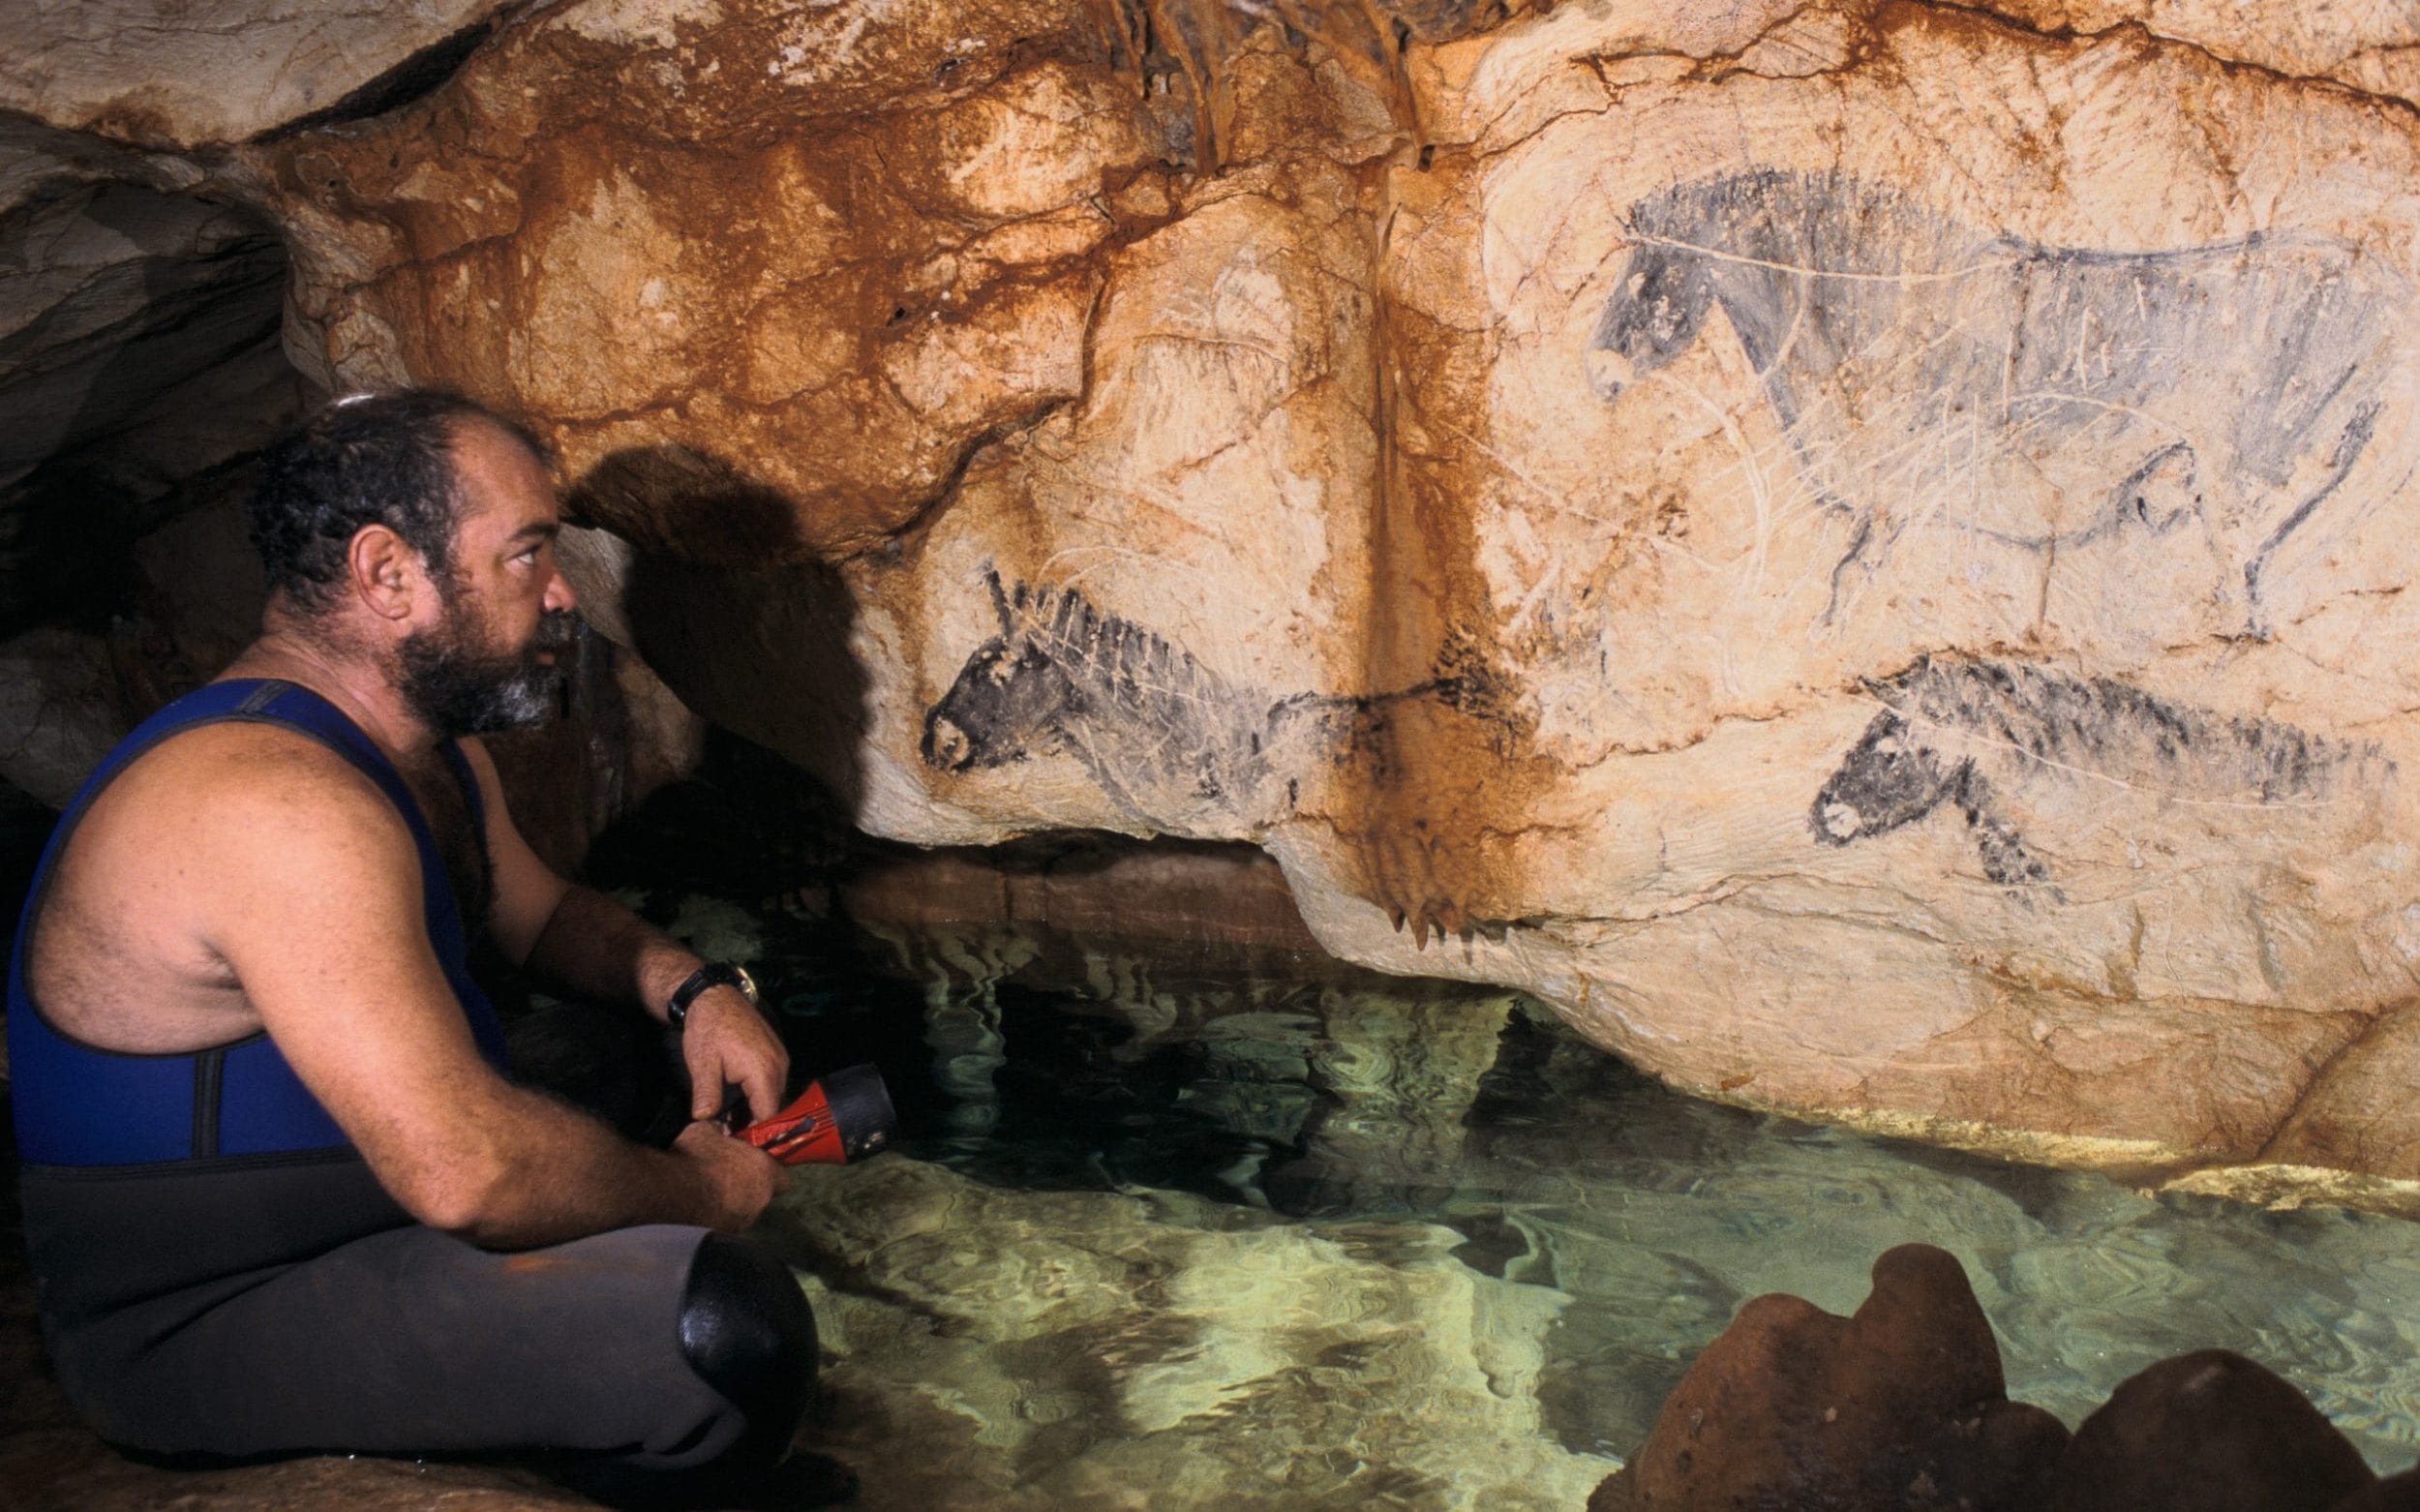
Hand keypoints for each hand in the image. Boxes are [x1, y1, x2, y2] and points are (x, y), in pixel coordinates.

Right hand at [672, 1119, 785, 1230]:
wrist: (669, 1193)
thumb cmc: (694, 1157)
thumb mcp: (706, 1131)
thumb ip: (719, 1130)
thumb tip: (718, 1128)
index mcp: (764, 1173)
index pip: (783, 1179)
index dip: (770, 1173)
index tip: (754, 1166)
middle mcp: (759, 1202)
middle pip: (760, 1197)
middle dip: (746, 1188)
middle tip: (723, 1178)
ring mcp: (741, 1223)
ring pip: (741, 1213)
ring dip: (729, 1205)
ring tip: (705, 1195)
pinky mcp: (721, 1237)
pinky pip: (722, 1226)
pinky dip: (712, 1218)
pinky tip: (695, 1209)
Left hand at [680, 985, 789, 1124]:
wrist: (713, 996)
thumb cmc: (707, 1029)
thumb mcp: (702, 1063)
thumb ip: (707, 1094)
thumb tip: (704, 1121)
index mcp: (764, 1071)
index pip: (768, 1115)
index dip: (754, 1133)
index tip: (735, 1144)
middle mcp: (779, 1066)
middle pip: (774, 1107)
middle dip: (755, 1124)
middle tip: (730, 1136)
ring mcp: (780, 1058)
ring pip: (774, 1095)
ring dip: (756, 1109)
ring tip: (731, 1122)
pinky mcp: (775, 1053)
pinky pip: (772, 1082)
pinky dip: (758, 1095)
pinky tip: (738, 1102)